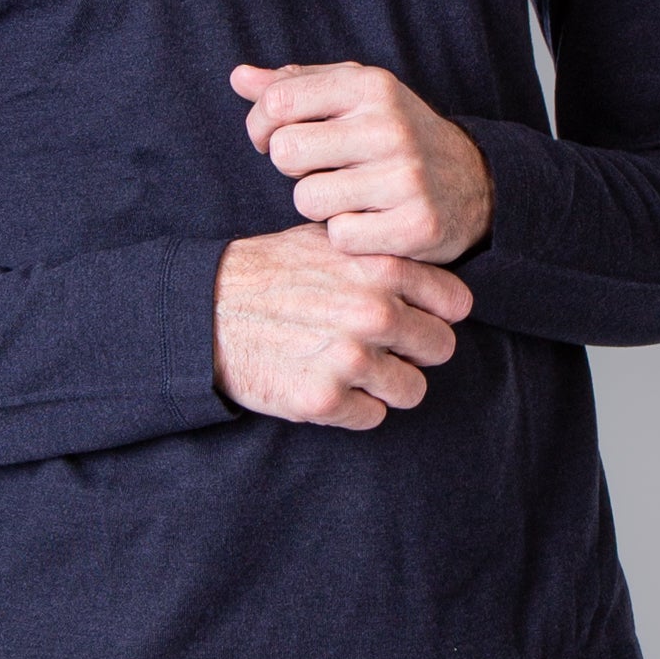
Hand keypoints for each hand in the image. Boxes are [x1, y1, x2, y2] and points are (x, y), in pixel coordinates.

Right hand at [213, 223, 473, 430]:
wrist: (204, 311)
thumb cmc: (269, 272)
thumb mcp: (328, 241)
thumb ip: (382, 256)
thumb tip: (430, 278)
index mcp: (381, 268)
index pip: (455, 304)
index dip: (433, 312)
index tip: (411, 317)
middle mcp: (374, 313)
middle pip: (441, 349)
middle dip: (413, 351)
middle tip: (379, 348)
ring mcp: (351, 359)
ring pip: (412, 390)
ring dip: (385, 384)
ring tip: (349, 368)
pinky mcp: (324, 400)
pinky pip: (372, 417)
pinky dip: (353, 408)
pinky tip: (324, 384)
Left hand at [230, 61, 493, 263]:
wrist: (475, 183)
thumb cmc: (395, 137)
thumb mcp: (355, 98)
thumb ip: (296, 86)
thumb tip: (238, 78)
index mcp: (370, 85)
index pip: (278, 101)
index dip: (261, 126)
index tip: (274, 138)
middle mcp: (390, 125)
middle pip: (285, 152)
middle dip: (292, 167)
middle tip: (321, 170)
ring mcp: (405, 176)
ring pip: (308, 199)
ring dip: (320, 205)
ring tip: (350, 197)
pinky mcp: (415, 224)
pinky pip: (339, 237)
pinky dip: (347, 237)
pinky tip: (371, 223)